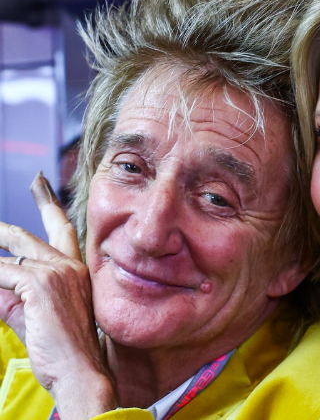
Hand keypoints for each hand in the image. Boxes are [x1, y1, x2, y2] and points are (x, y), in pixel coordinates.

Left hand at [0, 172, 116, 417]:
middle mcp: (70, 265)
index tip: (40, 182)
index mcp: (75, 270)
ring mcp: (57, 271)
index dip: (48, 203)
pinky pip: (2, 274)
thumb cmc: (61, 349)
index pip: (61, 229)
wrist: (79, 370)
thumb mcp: (31, 314)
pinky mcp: (41, 283)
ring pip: (8, 258)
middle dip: (0, 228)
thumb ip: (10, 293)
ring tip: (0, 286)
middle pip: (27, 235)